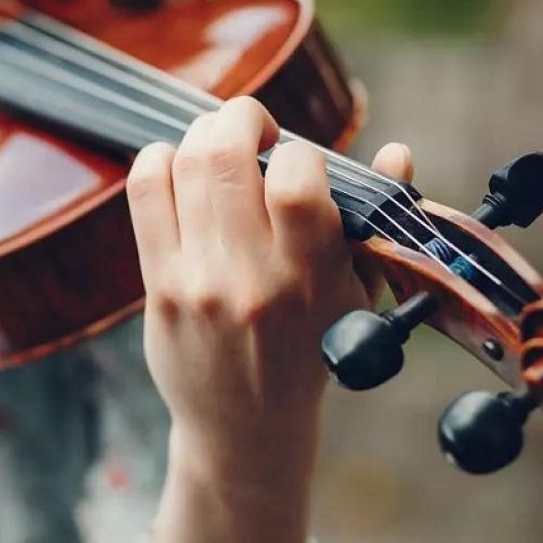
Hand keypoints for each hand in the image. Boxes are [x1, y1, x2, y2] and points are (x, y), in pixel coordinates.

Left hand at [126, 97, 412, 542]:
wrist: (244, 424)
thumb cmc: (308, 351)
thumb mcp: (355, 296)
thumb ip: (376, 222)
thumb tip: (397, 152)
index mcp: (309, 279)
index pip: (296, 183)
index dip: (299, 151)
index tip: (301, 164)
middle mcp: (247, 278)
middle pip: (223, 156)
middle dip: (242, 118)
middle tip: (256, 129)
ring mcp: (195, 280)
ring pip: (182, 164)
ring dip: (204, 133)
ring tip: (222, 146)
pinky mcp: (157, 284)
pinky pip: (144, 191)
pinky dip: (160, 158)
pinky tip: (181, 167)